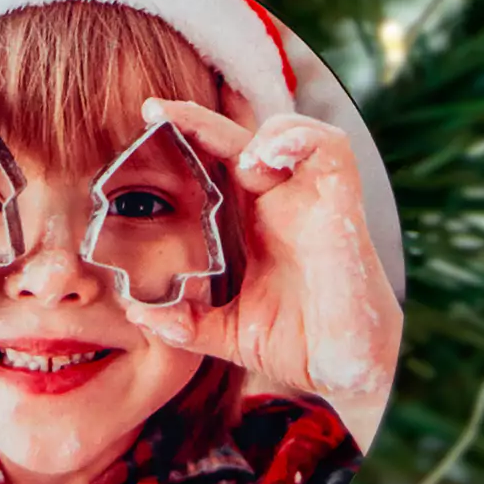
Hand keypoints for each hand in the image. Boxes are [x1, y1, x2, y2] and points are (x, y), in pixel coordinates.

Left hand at [124, 103, 401, 433]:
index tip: (147, 119)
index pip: (217, 164)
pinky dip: (298, 140)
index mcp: (253, 223)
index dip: (187, 137)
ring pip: (293, 130)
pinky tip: (265, 160)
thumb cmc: (301, 345)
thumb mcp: (228, 331)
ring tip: (237, 162)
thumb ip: (185, 322)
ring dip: (257, 132)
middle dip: (198, 118)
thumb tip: (136, 313)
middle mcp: (282, 204)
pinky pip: (330, 150)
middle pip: (242, 139)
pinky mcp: (342, 210)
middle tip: (155, 109)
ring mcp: (312, 203)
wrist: (348, 374)